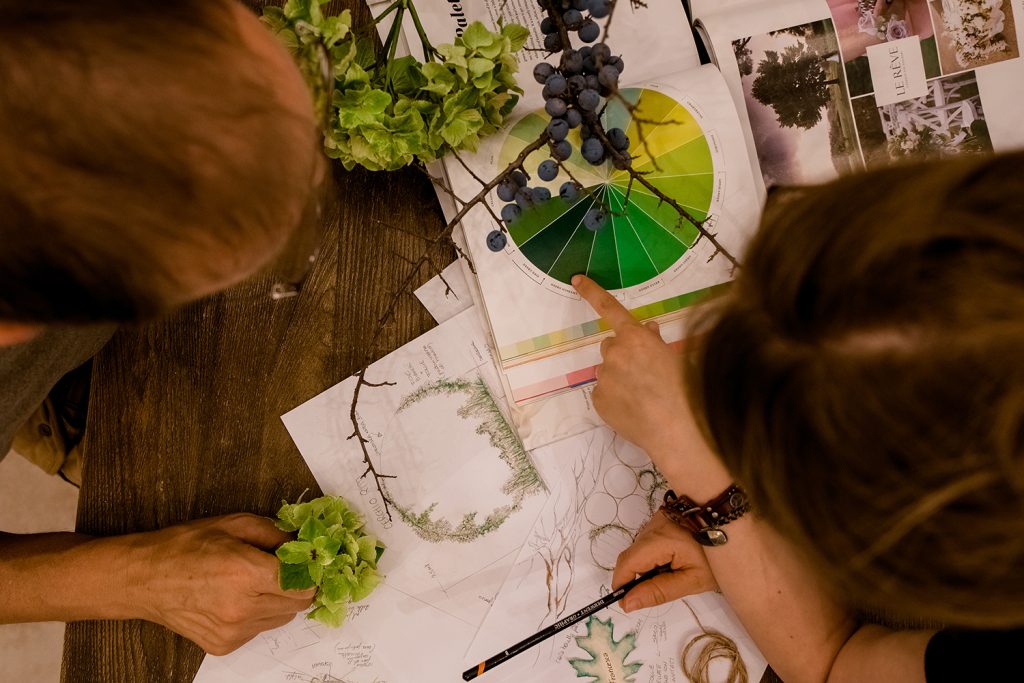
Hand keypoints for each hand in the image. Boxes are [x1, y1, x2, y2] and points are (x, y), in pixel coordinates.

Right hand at [127, 513, 314, 654]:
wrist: (144, 578)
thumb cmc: (186, 546)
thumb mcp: (236, 523)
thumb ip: (276, 535)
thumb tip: (304, 547)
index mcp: (246, 573)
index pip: (304, 584)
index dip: (310, 571)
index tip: (308, 562)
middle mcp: (242, 608)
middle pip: (298, 604)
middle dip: (297, 585)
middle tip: (283, 569)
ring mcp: (233, 631)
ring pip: (282, 618)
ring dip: (278, 600)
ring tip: (254, 581)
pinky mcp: (224, 644)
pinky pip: (260, 629)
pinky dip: (258, 613)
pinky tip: (237, 597)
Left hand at [572, 275, 689, 458]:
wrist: (679, 431)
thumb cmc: (686, 391)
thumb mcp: (678, 359)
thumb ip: (656, 342)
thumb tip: (648, 331)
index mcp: (636, 337)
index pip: (610, 309)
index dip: (592, 292)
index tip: (576, 280)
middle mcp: (614, 354)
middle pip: (611, 346)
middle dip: (623, 354)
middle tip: (644, 372)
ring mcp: (603, 378)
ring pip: (607, 371)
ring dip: (619, 377)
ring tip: (643, 396)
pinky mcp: (598, 401)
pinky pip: (604, 393)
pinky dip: (615, 398)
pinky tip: (634, 409)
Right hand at [612, 511, 715, 611]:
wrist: (735, 531)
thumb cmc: (717, 559)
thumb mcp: (692, 581)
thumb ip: (658, 592)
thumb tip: (627, 602)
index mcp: (661, 539)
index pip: (627, 562)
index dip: (622, 583)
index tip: (627, 602)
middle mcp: (654, 524)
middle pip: (632, 556)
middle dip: (636, 577)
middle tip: (656, 591)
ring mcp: (657, 518)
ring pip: (638, 549)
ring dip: (645, 566)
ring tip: (670, 573)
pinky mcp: (662, 517)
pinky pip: (647, 540)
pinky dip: (652, 555)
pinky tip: (671, 560)